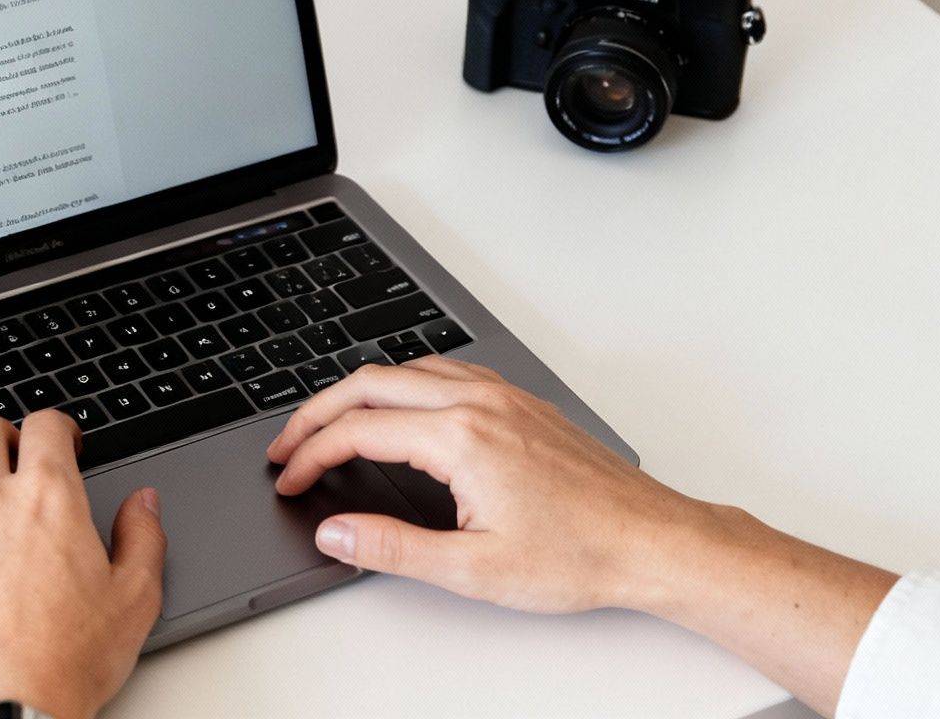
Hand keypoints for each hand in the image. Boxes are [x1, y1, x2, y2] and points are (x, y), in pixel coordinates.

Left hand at [0, 410, 165, 718]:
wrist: (11, 711)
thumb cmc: (67, 663)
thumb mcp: (134, 600)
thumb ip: (143, 538)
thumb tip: (144, 502)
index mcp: (48, 499)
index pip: (45, 424)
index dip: (58, 428)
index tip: (62, 445)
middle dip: (2, 435)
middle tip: (12, 460)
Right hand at [266, 355, 693, 612]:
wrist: (651, 542)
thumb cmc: (579, 555)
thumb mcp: (472, 569)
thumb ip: (392, 548)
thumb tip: (336, 532)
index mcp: (460, 439)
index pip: (357, 430)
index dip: (311, 454)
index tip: (289, 478)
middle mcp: (478, 403)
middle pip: (370, 384)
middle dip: (316, 412)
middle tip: (288, 446)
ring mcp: (503, 397)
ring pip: (407, 370)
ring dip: (359, 393)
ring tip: (330, 425)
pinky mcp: (521, 402)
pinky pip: (445, 373)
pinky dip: (403, 385)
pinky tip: (400, 410)